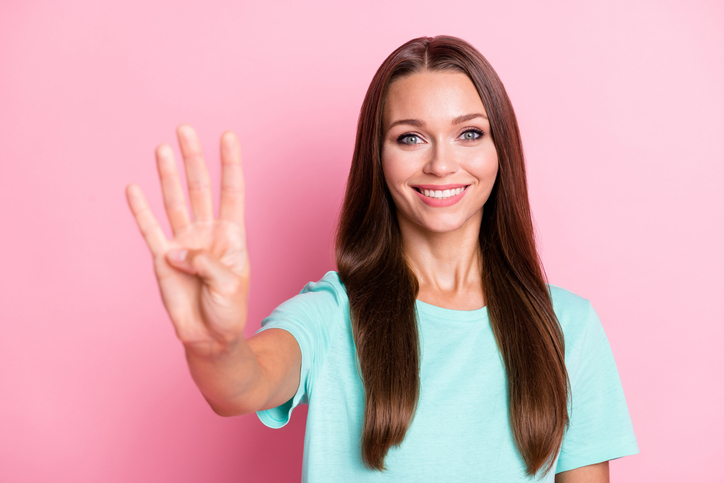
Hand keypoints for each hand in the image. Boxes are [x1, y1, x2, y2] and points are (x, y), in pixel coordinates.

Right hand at [126, 125, 248, 357]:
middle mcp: (207, 232)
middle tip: (185, 130)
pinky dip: (141, 211)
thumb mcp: (228, 284)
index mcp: (231, 234)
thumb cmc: (228, 309)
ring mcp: (184, 242)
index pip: (232, 191)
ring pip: (174, 202)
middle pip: (199, 188)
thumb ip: (204, 263)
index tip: (228, 135)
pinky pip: (150, 230)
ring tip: (163, 149)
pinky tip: (134, 189)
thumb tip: (174, 250)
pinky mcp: (162, 258)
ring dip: (168, 176)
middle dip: (193, 159)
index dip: (230, 164)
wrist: (210, 336)